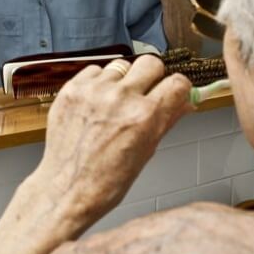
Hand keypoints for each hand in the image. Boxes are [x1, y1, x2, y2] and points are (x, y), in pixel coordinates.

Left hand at [29, 55, 192, 225]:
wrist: (67, 189)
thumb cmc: (107, 180)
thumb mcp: (147, 152)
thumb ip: (167, 121)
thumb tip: (186, 103)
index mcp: (144, 117)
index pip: (177, 82)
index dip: (178, 88)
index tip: (173, 92)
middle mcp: (120, 98)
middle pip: (151, 63)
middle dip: (152, 77)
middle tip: (144, 94)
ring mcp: (94, 91)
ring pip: (121, 66)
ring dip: (122, 82)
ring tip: (113, 105)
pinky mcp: (72, 89)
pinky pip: (95, 71)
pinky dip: (98, 83)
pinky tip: (95, 104)